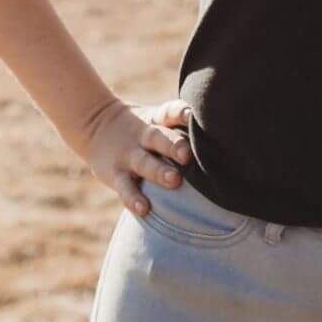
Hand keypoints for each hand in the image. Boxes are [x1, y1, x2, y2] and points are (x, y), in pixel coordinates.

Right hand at [82, 97, 192, 217]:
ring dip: (159, 172)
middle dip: (174, 146)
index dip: (181, 112)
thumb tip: (227, 137)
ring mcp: (128, 156)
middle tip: (188, 155)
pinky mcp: (115, 175)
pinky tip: (145, 209)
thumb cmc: (143, 127)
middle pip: (159, 138)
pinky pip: (125, 188)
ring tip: (174, 181)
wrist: (94, 125)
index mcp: (157, 120)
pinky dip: (133, 199)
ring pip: (144, 164)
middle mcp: (144, 136)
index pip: (170, 112)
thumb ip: (183, 127)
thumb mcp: (158, 118)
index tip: (192, 114)